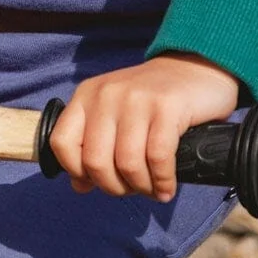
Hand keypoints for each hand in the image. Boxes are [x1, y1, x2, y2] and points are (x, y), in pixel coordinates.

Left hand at [49, 53, 242, 202]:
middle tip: (132, 189)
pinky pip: (158, 158)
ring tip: (152, 189)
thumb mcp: (115, 115)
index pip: (62, 142)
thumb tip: (79, 185)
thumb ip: (93, 146)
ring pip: (127, 163)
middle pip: (95, 161)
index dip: (78, 171)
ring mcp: (136, 98)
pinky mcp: (166, 106)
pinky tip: (167, 187)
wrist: (196, 68)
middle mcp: (106, 94)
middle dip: (114, 187)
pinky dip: (162, 181)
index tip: (98, 181)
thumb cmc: (152, 100)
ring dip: (141, 187)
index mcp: (86, 95)